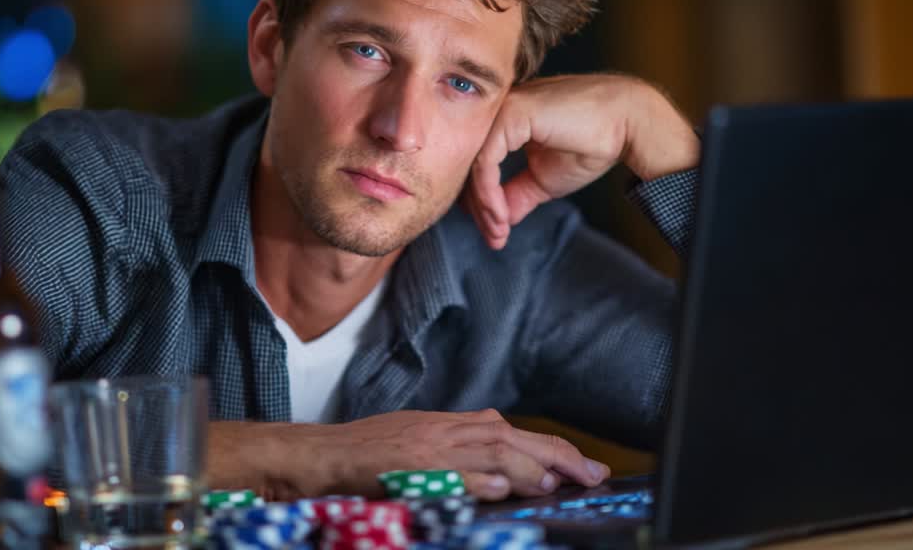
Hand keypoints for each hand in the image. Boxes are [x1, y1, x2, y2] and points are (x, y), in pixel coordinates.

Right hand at [283, 409, 608, 500]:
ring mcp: (428, 448)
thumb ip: (459, 455)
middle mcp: (443, 430)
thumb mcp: (417, 444)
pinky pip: (450, 470)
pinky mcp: (409, 466)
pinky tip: (501, 487)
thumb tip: (501, 476)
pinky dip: (478, 477)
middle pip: (511, 435)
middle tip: (592, 473)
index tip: (580, 465)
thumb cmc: (365, 455)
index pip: (509, 431)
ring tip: (559, 480)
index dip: (549, 447)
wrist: (320, 454)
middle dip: (556, 453)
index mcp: (447, 425)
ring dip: (528, 464)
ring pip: (490, 447)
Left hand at [464, 74, 698, 249]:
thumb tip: (496, 219)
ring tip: (499, 230)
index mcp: (505, 123)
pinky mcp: (512, 114)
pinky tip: (501, 214)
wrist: (628, 125)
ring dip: (484, 205)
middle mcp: (499, 112)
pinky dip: (489, 193)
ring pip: (475, 165)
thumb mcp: (544, 179)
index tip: (494, 233)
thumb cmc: (593, 143)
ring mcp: (503, 109)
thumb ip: (515, 194)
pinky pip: (486, 161)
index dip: (482, 202)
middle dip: (480, 208)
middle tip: (494, 237)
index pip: (478, 164)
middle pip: (471, 165)